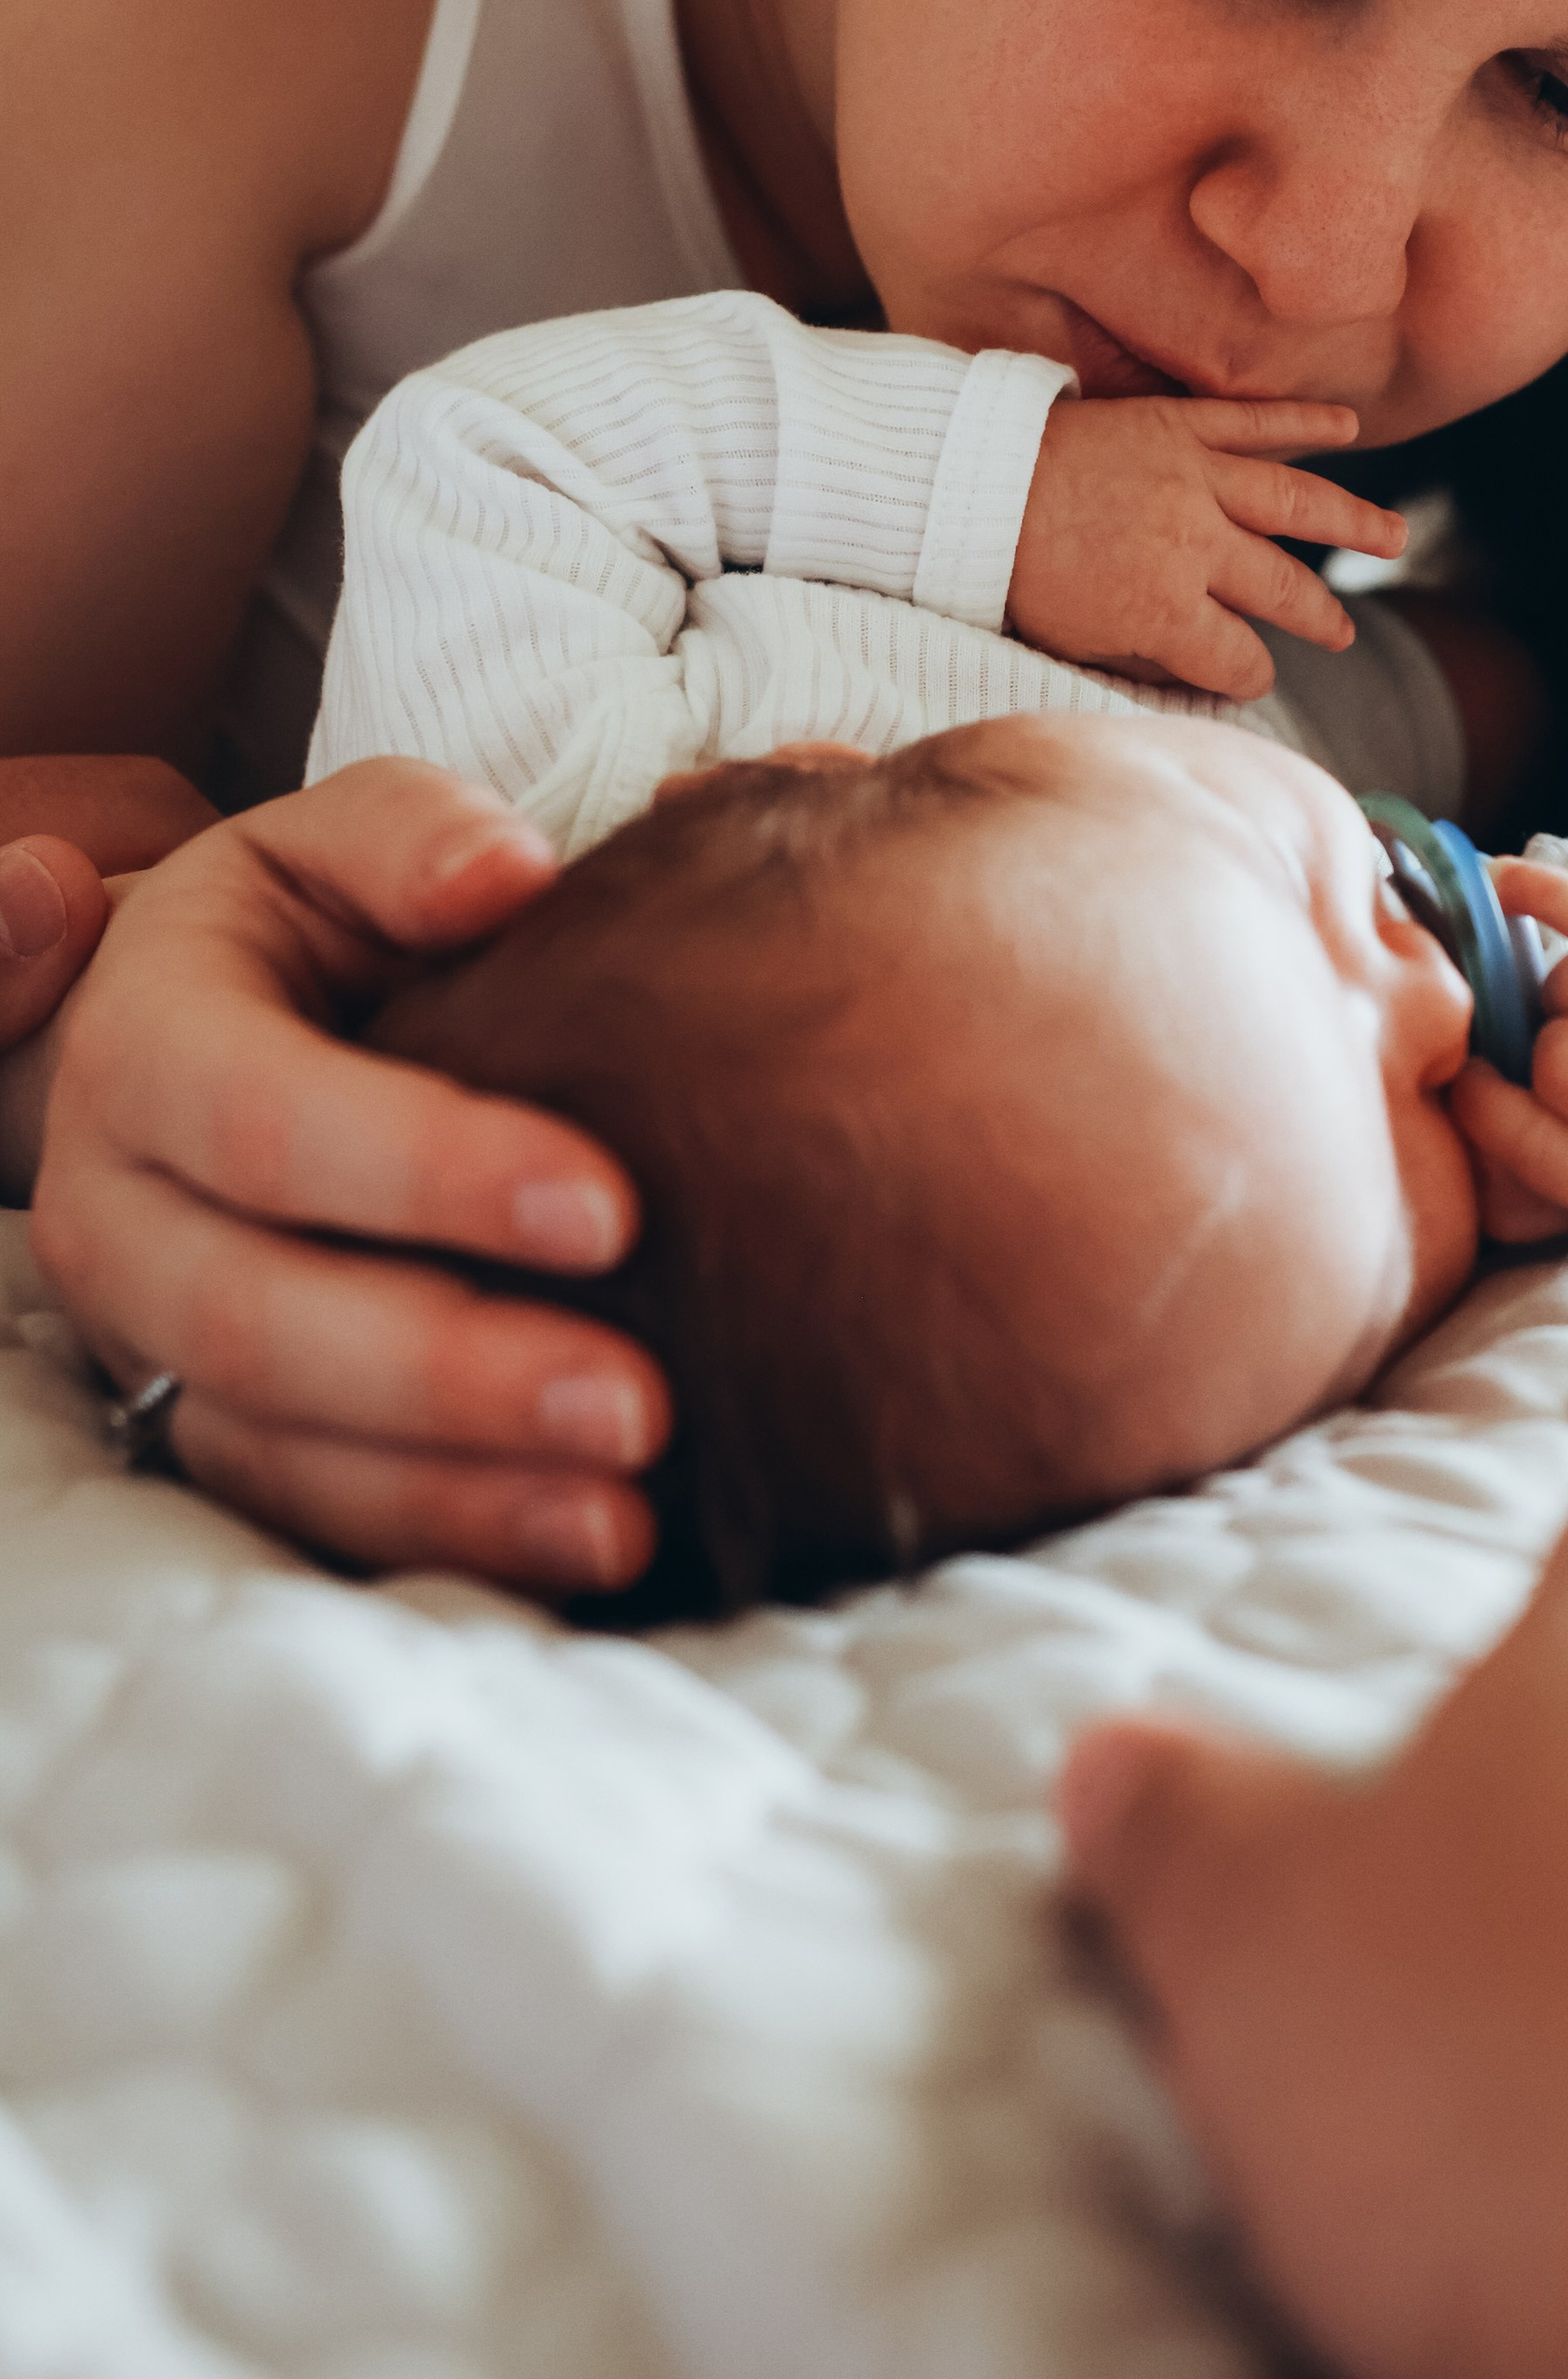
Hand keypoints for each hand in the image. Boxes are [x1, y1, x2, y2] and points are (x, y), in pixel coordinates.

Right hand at [30, 758, 665, 1592]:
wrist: (243, 1020)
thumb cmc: (320, 924)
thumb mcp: (343, 841)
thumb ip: (414, 836)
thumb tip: (507, 874)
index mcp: (146, 1043)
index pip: (266, 1118)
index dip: (428, 1169)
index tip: (609, 1206)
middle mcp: (120, 1208)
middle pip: (255, 1315)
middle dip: (448, 1369)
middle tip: (637, 1400)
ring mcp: (152, 1336)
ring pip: (274, 1440)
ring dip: (455, 1489)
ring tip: (623, 1510)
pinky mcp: (216, 1422)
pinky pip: (304, 1509)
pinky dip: (443, 1538)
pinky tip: (584, 1542)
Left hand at [1006, 397, 1405, 700]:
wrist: (967, 480)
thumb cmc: (1009, 571)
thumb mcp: (1071, 641)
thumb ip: (1142, 658)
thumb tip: (1192, 674)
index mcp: (1164, 610)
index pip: (1239, 662)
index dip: (1246, 678)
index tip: (1246, 678)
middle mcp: (1195, 544)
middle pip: (1282, 588)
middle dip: (1317, 618)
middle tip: (1340, 635)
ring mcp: (1194, 477)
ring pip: (1297, 502)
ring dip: (1354, 520)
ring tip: (1396, 538)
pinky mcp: (1180, 423)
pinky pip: (1257, 422)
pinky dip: (1305, 419)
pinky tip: (1349, 423)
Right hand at [1447, 862, 1567, 1239]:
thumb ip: (1493, 1178)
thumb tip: (1440, 1106)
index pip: (1525, 1138)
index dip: (1480, 1104)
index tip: (1474, 1085)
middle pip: (1562, 1057)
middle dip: (1541, 1045)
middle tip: (1554, 1050)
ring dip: (1563, 989)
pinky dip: (1537, 891)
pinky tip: (1503, 888)